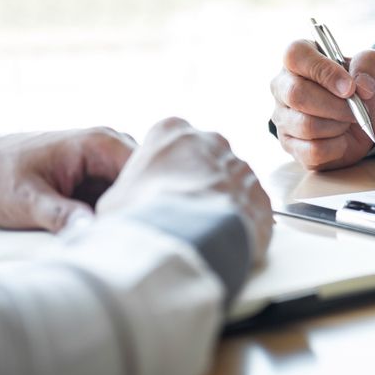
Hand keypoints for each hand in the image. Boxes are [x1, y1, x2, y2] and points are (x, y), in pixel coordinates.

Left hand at [0, 128, 135, 231]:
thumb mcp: (25, 201)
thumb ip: (60, 215)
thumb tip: (93, 231)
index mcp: (98, 142)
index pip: (145, 173)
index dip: (144, 203)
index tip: (130, 233)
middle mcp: (108, 145)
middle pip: (144, 184)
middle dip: (136, 211)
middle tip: (122, 243)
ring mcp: (103, 161)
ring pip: (131, 193)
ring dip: (122, 215)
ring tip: (111, 241)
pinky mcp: (94, 176)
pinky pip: (115, 198)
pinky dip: (110, 216)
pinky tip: (99, 236)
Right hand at [96, 118, 272, 259]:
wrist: (184, 242)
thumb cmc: (141, 217)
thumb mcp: (113, 200)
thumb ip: (125, 193)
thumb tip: (125, 211)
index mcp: (171, 131)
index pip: (168, 143)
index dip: (162, 172)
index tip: (157, 195)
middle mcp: (211, 141)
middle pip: (204, 160)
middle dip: (196, 184)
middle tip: (181, 216)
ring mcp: (240, 167)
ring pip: (230, 184)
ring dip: (219, 204)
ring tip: (202, 234)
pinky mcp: (261, 196)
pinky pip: (251, 210)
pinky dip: (240, 225)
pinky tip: (223, 243)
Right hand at [270, 39, 374, 169]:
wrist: (363, 121)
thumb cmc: (361, 88)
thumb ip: (371, 65)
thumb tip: (361, 85)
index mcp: (299, 57)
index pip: (295, 55)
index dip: (324, 71)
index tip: (350, 87)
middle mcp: (283, 85)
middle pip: (297, 94)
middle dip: (336, 106)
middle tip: (356, 108)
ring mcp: (282, 117)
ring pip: (306, 125)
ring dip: (338, 126)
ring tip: (347, 121)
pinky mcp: (290, 145)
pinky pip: (312, 151)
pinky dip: (336, 147)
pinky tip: (340, 139)